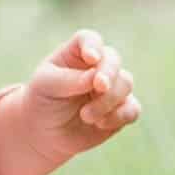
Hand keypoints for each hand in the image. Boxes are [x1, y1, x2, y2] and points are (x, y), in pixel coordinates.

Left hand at [18, 29, 141, 163]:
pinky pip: (132, 109)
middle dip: (108, 73)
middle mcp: (97, 67)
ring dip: (107, 101)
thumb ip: (69, 80)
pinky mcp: (121, 111)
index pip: (89, 40)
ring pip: (125, 83)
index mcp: (76, 54)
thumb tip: (96, 77)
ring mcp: (111, 88)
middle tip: (99, 86)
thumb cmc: (42, 102)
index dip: (93, 46)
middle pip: (113, 59)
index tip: (91, 58)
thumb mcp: (45, 87)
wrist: (45, 134)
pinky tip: (100, 124)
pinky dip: (119, 116)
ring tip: (86, 116)